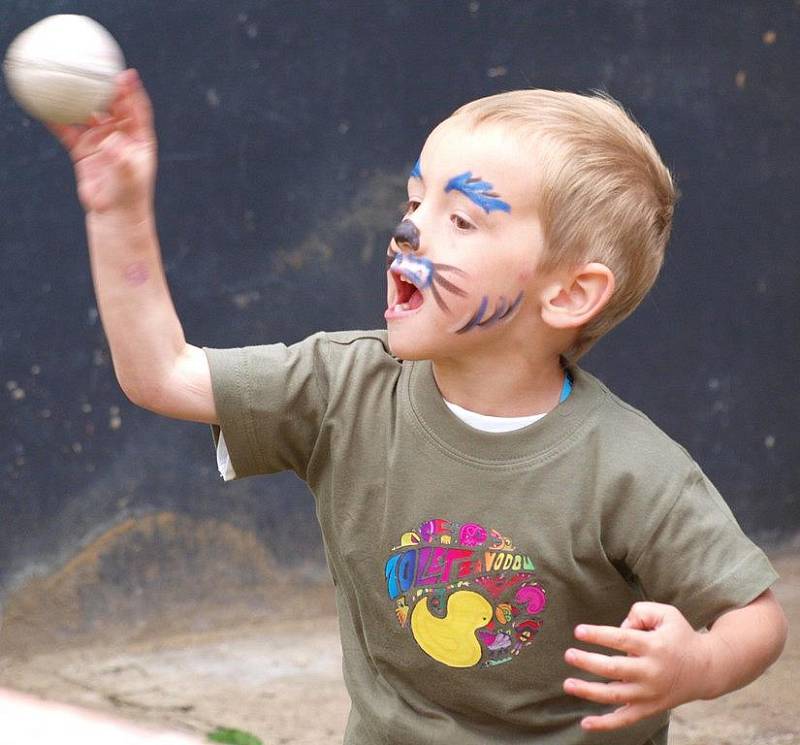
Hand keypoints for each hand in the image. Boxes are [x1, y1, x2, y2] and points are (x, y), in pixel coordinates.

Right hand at [48, 69, 156, 215]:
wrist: (114, 213)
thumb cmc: (130, 194)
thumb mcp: (129, 174)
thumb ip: (122, 156)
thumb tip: (111, 141)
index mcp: (139, 138)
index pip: (138, 108)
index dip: (133, 91)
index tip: (126, 74)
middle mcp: (120, 135)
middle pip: (112, 105)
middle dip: (103, 87)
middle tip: (92, 71)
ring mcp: (100, 140)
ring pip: (87, 113)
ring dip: (78, 99)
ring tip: (66, 82)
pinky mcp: (83, 149)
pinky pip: (67, 130)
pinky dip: (56, 119)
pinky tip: (44, 106)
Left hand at [563, 601, 710, 730]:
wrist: (707, 669)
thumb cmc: (680, 636)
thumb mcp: (666, 614)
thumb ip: (640, 612)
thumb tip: (618, 628)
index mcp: (653, 646)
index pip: (621, 639)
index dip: (598, 635)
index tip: (578, 631)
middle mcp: (651, 671)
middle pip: (614, 669)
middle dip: (588, 662)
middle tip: (568, 655)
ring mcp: (650, 693)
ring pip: (616, 695)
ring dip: (589, 691)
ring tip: (568, 684)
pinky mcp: (650, 708)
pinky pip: (625, 719)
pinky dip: (606, 724)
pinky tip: (585, 724)